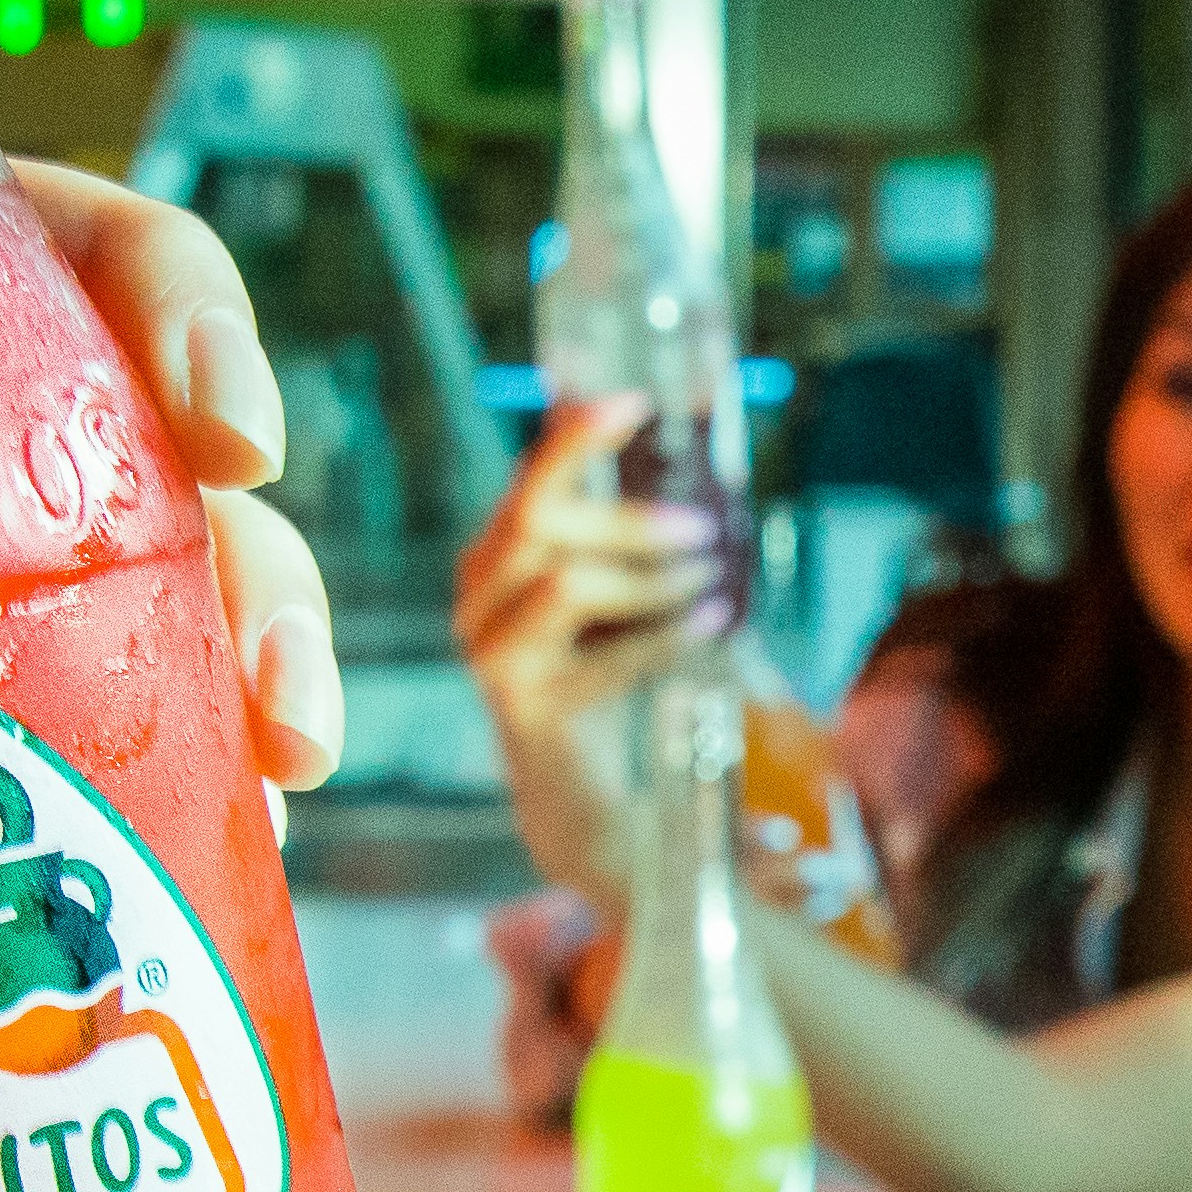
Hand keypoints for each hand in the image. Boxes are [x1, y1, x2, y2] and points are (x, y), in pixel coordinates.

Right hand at [453, 396, 737, 880]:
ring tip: (711, 580)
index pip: (529, 479)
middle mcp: (479, 595)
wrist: (581, 788)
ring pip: (569, 582)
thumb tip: (691, 463)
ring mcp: (491, 650)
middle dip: (628, 516)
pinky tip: (712, 624)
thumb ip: (629, 536)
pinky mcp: (523, 703)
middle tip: (705, 526)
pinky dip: (665, 636)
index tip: (634, 402)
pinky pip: (600, 657)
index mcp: (499, 554)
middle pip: (541, 521)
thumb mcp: (618, 595)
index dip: (574, 436)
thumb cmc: (606, 675)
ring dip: (653, 579)